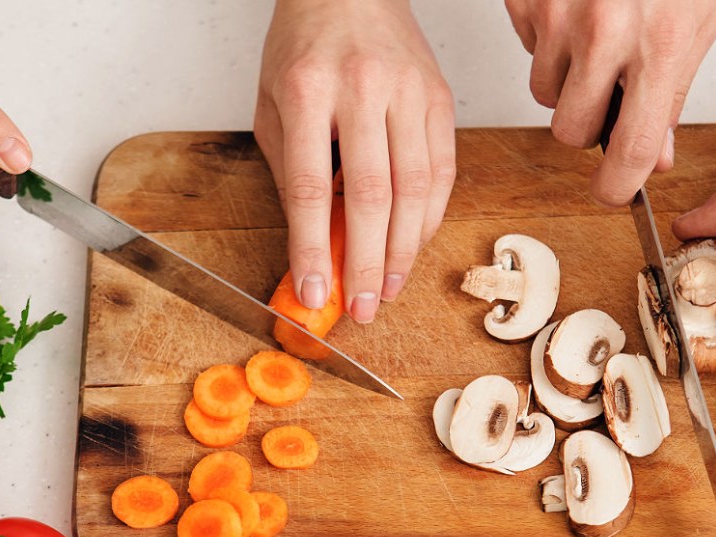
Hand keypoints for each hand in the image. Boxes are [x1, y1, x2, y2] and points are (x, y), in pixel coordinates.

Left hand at [254, 0, 455, 322]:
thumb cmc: (304, 49)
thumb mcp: (273, 104)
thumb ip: (291, 171)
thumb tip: (314, 245)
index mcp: (307, 89)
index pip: (310, 186)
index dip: (313, 248)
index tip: (316, 292)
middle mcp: (362, 88)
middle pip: (371, 195)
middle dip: (367, 262)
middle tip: (363, 307)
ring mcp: (409, 92)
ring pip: (415, 189)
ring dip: (404, 250)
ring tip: (390, 288)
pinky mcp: (441, 98)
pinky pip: (442, 171)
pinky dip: (428, 218)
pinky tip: (413, 246)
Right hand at [504, 0, 715, 204]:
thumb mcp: (692, 27)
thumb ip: (672, 97)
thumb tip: (658, 158)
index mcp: (660, 46)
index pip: (634, 147)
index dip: (618, 186)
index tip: (612, 194)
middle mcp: (607, 34)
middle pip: (572, 130)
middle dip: (584, 124)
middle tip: (602, 96)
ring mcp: (560, 17)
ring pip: (544, 94)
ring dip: (564, 82)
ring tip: (590, 40)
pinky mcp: (528, 2)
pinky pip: (527, 50)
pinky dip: (546, 42)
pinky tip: (572, 13)